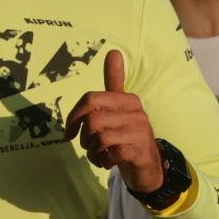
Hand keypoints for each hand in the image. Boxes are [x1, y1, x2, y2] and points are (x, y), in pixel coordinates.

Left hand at [65, 49, 162, 192]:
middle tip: (89, 146)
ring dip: (93, 152)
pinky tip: (107, 162)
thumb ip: (115, 82)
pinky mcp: (140, 151)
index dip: (73, 116)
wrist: (149, 167)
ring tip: (99, 155)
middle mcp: (136, 112)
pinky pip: (110, 154)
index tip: (69, 132)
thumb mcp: (119, 108)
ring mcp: (139, 132)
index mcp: (128, 99)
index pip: (90, 99)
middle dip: (84, 138)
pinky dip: (103, 161)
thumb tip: (114, 51)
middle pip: (92, 121)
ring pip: (100, 138)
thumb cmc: (127, 135)